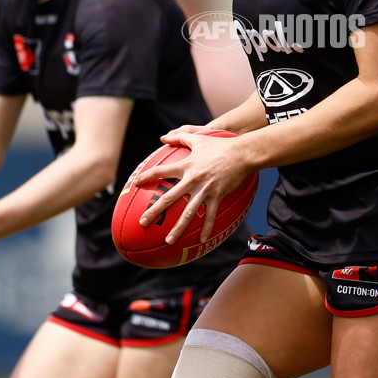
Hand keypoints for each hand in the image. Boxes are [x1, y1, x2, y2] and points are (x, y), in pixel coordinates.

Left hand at [134, 128, 249, 243]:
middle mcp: (192, 179)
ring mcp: (204, 190)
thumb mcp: (199, 138)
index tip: (136, 183)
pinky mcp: (217, 196)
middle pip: (169, 197)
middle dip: (154, 211)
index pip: (161, 171)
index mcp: (186, 165)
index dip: (147, 176)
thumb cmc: (220, 145)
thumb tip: (163, 137)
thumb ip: (180, 136)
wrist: (241, 153)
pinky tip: (202, 240)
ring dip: (177, 228)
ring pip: (188, 212)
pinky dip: (206, 228)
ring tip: (168, 240)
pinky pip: (210, 216)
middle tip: (142, 223)